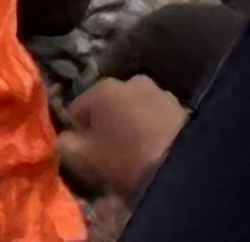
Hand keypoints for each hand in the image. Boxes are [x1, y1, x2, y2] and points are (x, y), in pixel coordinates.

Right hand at [58, 75, 186, 200]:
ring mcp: (160, 93)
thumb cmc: (127, 160)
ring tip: (140, 156)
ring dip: (134, 129)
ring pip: (135, 113)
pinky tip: (159, 153)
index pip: (76, 111)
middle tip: (114, 157)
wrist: (187, 168)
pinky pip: (159, 121)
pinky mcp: (185, 109)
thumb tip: (63, 137)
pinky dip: (156, 132)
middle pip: (108, 109)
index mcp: (101, 88)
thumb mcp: (81, 158)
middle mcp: (130, 81)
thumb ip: (62, 143)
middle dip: (108, 129)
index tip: (87, 157)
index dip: (78, 136)